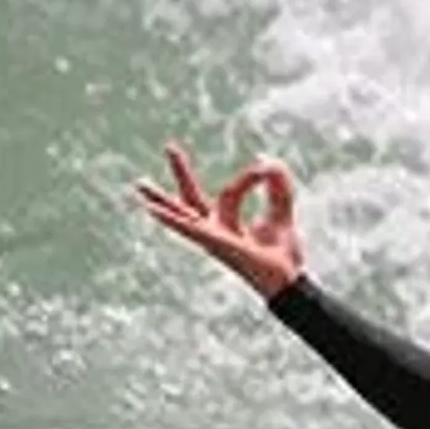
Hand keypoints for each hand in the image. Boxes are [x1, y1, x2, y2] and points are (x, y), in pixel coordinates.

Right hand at [132, 142, 305, 300]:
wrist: (290, 282)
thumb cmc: (283, 255)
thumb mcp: (282, 211)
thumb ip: (279, 186)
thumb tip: (266, 160)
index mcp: (226, 224)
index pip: (229, 191)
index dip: (249, 177)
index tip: (265, 169)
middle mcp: (214, 231)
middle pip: (192, 199)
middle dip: (182, 173)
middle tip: (170, 146)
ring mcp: (213, 239)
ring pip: (185, 214)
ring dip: (163, 200)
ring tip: (139, 185)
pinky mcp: (218, 244)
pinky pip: (192, 229)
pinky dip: (172, 219)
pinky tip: (152, 210)